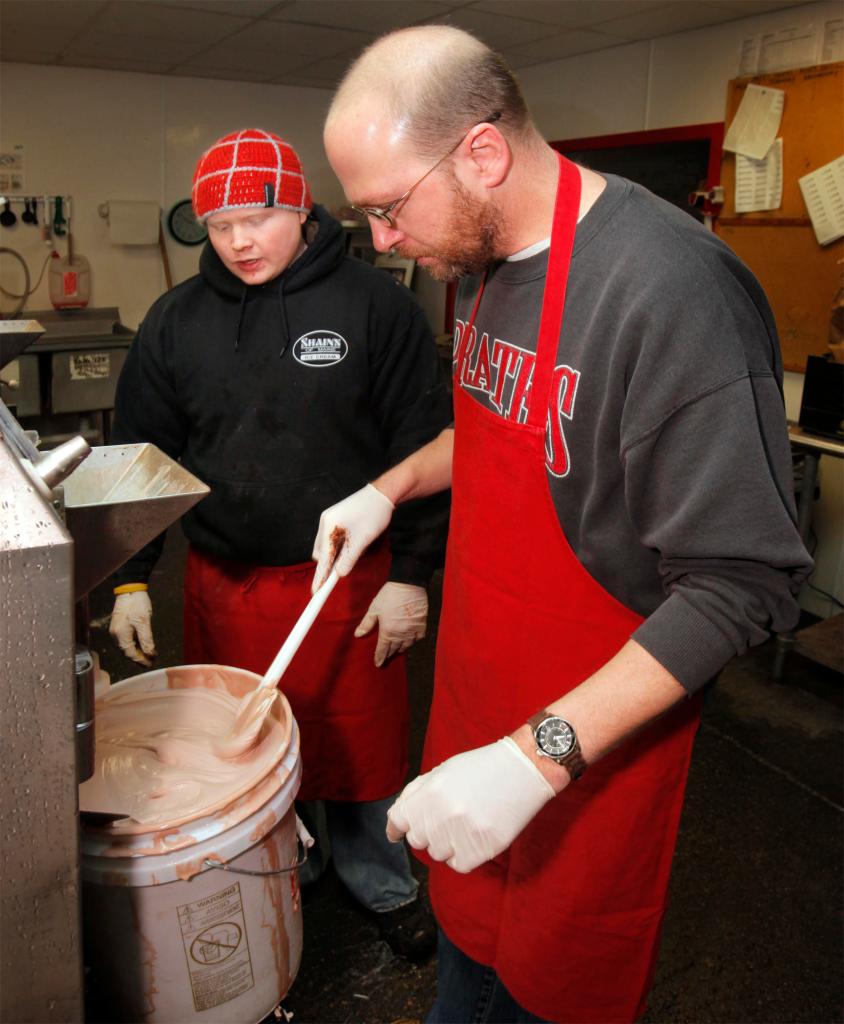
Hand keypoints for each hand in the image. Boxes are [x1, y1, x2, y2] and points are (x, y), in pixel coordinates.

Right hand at [109, 591, 156, 665]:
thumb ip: (146, 640)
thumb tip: (150, 654)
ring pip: (126, 646)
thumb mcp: (144, 622)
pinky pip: (126, 639)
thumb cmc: (137, 604)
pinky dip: (134, 643)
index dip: (141, 660)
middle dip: (139, 657)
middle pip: (127, 652)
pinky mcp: (119, 626)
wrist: (130, 588)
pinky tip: (142, 644)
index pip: (131, 654)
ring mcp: (116, 630)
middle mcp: (115, 635)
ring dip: (137, 651)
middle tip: (151, 660)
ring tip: (148, 653)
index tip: (151, 662)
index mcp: (120, 635)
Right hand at [311, 483, 393, 592]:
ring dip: (336, 555)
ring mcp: (329, 519)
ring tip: (356, 551)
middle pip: (321, 553)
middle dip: (329, 564)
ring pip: (327, 546)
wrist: (383, 493)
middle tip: (342, 572)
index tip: (315, 593)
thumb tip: (339, 575)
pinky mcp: (335, 518)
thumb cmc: (374, 515)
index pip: (323, 558)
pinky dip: (340, 546)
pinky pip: (332, 539)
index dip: (320, 577)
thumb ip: (349, 559)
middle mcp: (325, 522)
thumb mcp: (363, 540)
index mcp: (329, 526)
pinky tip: (354, 544)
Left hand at [355, 582, 427, 666]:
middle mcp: (401, 634)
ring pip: (407, 645)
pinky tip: (410, 640)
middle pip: (395, 649)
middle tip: (386, 657)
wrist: (408, 585)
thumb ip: (366, 623)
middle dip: (389, 654)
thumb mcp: (374, 609)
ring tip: (397, 649)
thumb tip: (357, 635)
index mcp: (388, 631)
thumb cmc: (389, 595)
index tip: (378, 664)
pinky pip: (418, 638)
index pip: (383, 649)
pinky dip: (413, 641)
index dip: (380, 657)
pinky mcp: (421, 625)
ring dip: (401, 648)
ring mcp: (412, 630)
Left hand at [386, 737, 554, 872]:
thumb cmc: (481, 768)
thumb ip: (416, 793)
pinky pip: (458, 865)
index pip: (398, 821)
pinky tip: (473, 837)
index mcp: (430, 793)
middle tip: (446, 817)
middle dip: (427, 831)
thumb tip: (396, 818)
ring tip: (464, 823)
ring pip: (437, 854)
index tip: (397, 833)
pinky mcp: (482, 849)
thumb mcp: (443, 770)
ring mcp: (463, 834)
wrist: (523, 769)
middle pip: (417, 839)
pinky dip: (462, 855)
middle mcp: (443, 815)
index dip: (396, 828)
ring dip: (446, 843)